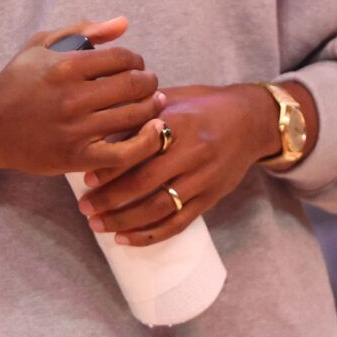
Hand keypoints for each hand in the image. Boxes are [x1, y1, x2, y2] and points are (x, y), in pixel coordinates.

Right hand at [0, 17, 166, 178]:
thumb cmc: (15, 83)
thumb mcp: (39, 45)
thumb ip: (82, 31)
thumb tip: (123, 23)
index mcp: (65, 66)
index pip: (122, 58)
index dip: (136, 59)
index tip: (134, 65)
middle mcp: (72, 97)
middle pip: (133, 86)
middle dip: (149, 81)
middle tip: (148, 83)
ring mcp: (76, 129)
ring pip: (134, 116)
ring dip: (151, 106)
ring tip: (152, 102)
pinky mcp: (78, 157)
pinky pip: (125, 152)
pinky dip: (147, 141)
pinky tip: (153, 130)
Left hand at [75, 83, 275, 246]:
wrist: (251, 121)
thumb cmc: (202, 105)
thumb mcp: (170, 98)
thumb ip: (138, 112)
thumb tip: (98, 128)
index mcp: (177, 123)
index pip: (138, 149)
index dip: (111, 166)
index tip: (86, 177)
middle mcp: (192, 153)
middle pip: (145, 182)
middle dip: (111, 198)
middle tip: (85, 207)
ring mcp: (203, 179)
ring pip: (160, 207)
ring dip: (125, 221)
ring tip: (98, 225)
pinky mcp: (211, 198)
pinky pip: (179, 222)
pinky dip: (151, 234)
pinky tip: (127, 238)